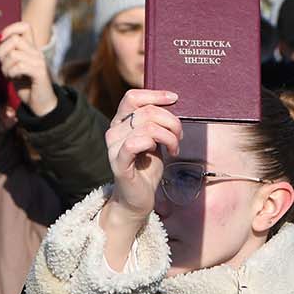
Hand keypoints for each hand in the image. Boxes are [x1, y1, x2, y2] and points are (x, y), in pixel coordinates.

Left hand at [0, 21, 56, 116]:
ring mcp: (39, 61)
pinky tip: (14, 79)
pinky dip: (11, 73)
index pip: (24, 26)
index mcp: (31, 48)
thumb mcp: (14, 67)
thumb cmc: (27, 86)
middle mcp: (37, 52)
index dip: (10, 28)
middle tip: (4, 66)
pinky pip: (19, 66)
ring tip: (9, 75)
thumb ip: (8, 54)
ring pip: (14, 54)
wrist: (41, 104)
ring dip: (5, 67)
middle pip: (15, 39)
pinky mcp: (40, 72)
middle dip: (2, 53)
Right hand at [101, 89, 181, 234]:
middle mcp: (114, 131)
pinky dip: (152, 144)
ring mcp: (114, 147)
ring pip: (147, 127)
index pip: (133, 97)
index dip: (155, 94)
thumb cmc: (147, 168)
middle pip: (147, 111)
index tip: (174, 98)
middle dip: (171, 122)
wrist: (138, 198)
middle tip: (180, 136)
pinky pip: (134, 144)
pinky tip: (158, 152)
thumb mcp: (155, 139)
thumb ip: (157, 121)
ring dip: (169, 136)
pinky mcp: (119, 163)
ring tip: (174, 148)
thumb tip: (171, 100)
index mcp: (121, 122)